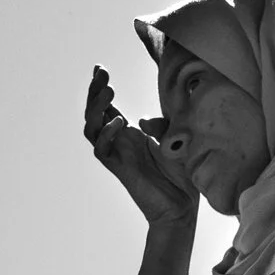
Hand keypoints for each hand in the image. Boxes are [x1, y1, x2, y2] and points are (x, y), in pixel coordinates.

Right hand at [85, 65, 197, 227]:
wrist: (183, 207)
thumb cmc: (181, 175)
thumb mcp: (175, 137)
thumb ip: (160, 125)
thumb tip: (143, 120)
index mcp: (131, 133)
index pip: (107, 107)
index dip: (99, 87)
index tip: (99, 67)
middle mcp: (120, 142)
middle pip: (94, 113)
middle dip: (95, 91)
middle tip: (102, 73)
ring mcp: (118, 155)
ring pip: (91, 129)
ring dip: (96, 108)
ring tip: (109, 91)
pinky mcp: (121, 170)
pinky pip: (101, 151)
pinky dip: (105, 134)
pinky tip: (118, 122)